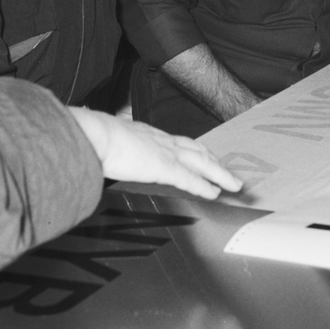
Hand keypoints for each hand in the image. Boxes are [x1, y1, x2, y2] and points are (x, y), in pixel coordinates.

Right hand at [67, 107, 242, 199]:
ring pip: (202, 163)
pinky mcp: (164, 167)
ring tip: (234, 185)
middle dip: (216, 164)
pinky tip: (216, 193)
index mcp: (151, 135)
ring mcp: (165, 153)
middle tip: (232, 175)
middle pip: (198, 151)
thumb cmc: (96, 138)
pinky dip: (204, 186)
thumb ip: (119, 150)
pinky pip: (190, 178)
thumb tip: (112, 157)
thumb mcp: (112, 142)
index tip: (209, 159)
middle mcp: (163, 141)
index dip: (198, 153)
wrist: (95, 135)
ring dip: (220, 174)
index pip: (182, 144)